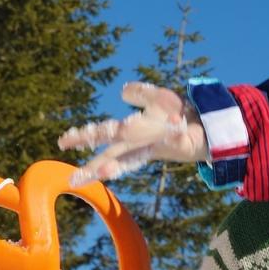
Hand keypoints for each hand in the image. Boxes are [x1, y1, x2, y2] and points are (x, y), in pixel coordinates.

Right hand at [59, 82, 207, 185]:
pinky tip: (175, 133)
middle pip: (115, 154)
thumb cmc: (179, 113)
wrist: (207, 126)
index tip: (61, 142)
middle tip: (75, 178)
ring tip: (103, 171)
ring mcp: (161, 144)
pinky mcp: (183, 143)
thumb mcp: (158, 99)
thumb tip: (123, 91)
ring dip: (121, 163)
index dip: (83, 138)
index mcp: (133, 133)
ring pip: (137, 155)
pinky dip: (176, 139)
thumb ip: (141, 94)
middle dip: (96, 164)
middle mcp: (143, 142)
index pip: (104, 135)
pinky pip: (178, 141)